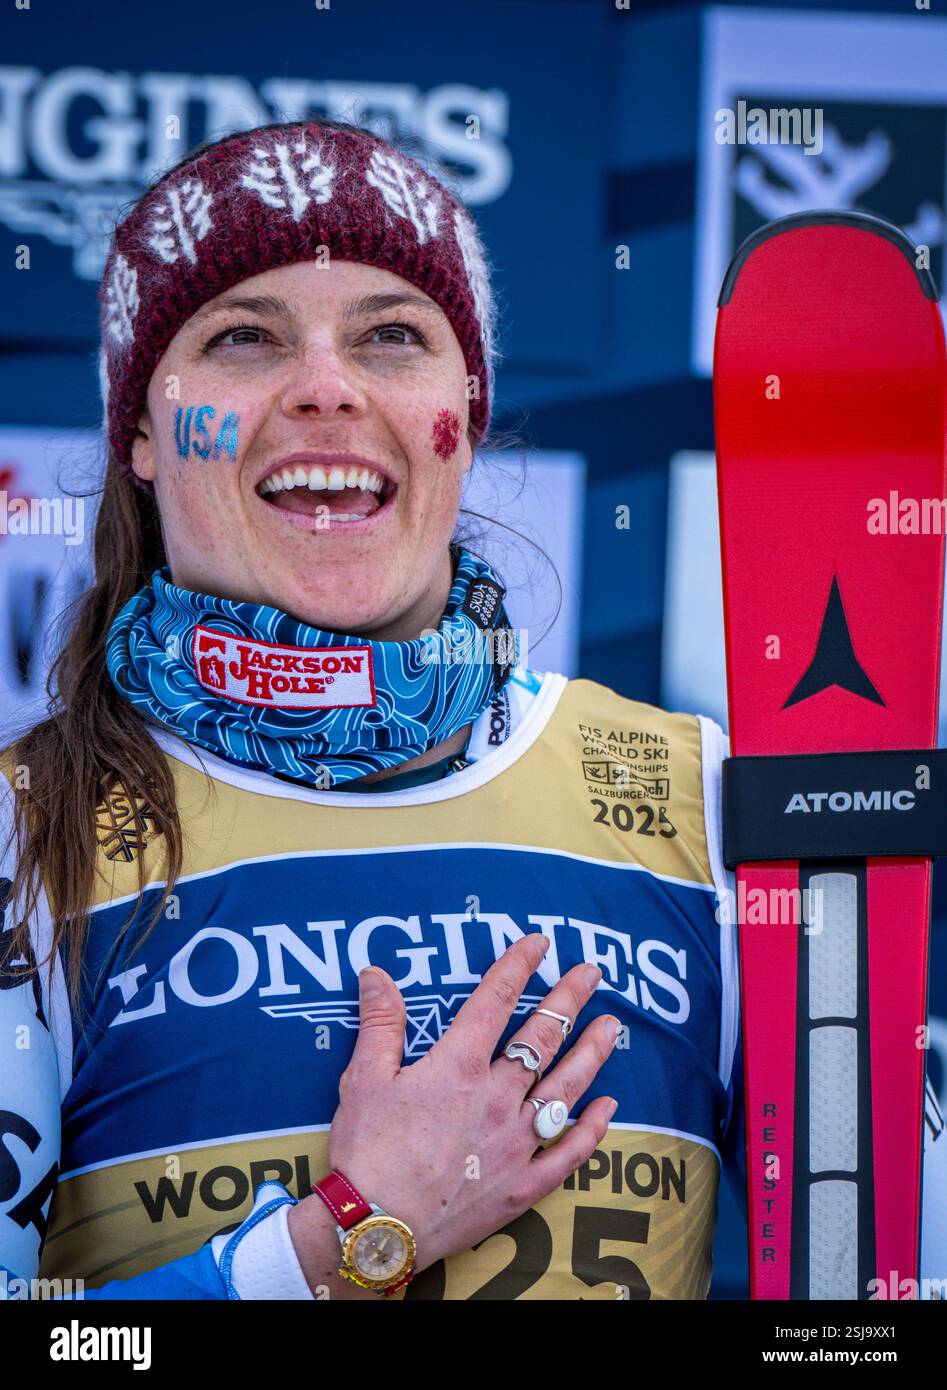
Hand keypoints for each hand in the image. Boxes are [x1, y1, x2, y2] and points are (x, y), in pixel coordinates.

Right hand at [291, 934, 618, 1285]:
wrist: (377, 1228)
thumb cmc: (368, 1152)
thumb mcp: (364, 1078)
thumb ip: (379, 1022)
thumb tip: (376, 972)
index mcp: (458, 1066)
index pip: (495, 1001)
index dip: (517, 966)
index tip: (538, 942)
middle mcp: (496, 1096)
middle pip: (542, 1037)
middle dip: (568, 999)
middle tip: (591, 972)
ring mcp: (515, 1141)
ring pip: (565, 1087)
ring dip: (591, 1053)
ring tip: (611, 1027)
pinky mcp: (522, 1184)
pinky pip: (568, 1153)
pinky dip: (590, 1129)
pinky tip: (607, 1108)